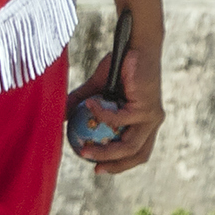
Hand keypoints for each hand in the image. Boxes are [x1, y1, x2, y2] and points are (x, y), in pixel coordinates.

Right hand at [67, 40, 164, 175]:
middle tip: (93, 167)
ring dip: (106, 151)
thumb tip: (61, 117)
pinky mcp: (147, 108)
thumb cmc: (119, 65)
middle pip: (138, 155)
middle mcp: (153, 123)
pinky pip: (119, 119)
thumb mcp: (97, 88)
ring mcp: (153, 117)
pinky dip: (101, 115)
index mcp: (145, 122)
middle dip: (114, 165)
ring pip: (130, 145)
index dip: (119, 164)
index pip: (137, 151)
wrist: (134, 46)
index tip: (97, 168)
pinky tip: (88, 105)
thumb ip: (81, 102)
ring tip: (84, 148)